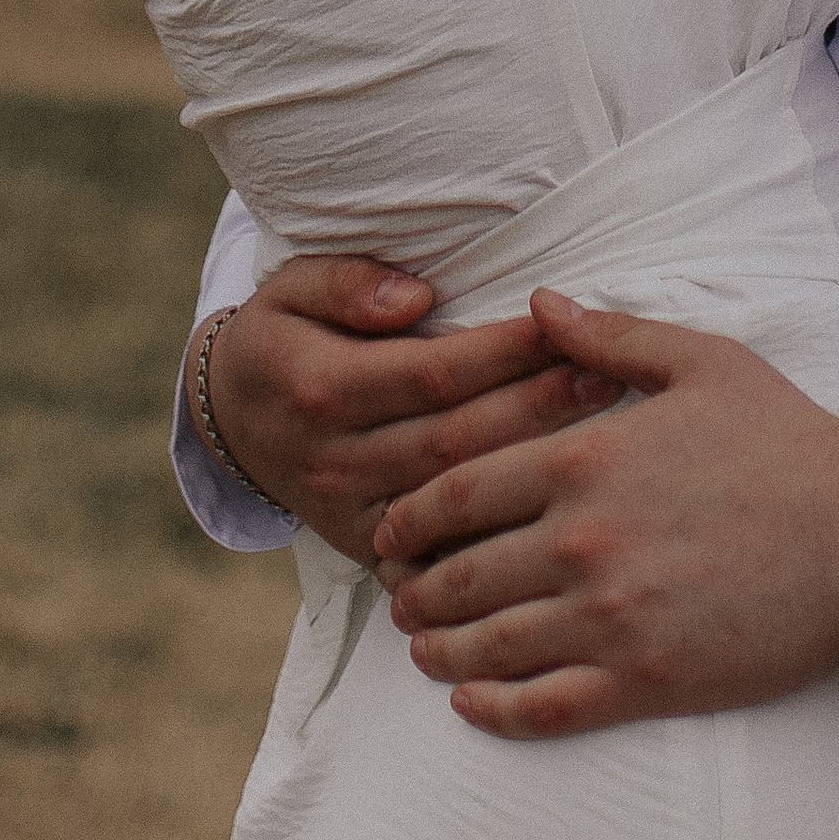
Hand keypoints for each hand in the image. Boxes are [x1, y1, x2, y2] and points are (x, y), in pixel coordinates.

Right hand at [199, 258, 622, 568]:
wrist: (229, 424)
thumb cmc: (281, 339)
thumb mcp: (291, 289)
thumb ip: (347, 284)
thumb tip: (416, 298)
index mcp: (322, 389)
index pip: (432, 372)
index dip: (501, 351)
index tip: (561, 324)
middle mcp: (337, 461)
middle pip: (456, 439)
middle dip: (537, 406)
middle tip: (609, 375)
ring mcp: (352, 515)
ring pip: (456, 498)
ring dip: (532, 464)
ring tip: (602, 429)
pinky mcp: (365, 551)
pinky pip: (438, 555)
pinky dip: (494, 541)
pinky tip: (551, 516)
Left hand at [373, 291, 838, 740]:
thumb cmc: (784, 434)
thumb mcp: (696, 359)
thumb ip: (605, 334)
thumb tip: (537, 302)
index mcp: (584, 458)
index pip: (459, 492)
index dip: (410, 517)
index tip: (391, 531)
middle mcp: (582, 540)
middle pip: (459, 574)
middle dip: (414, 588)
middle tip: (396, 596)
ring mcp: (611, 617)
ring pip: (488, 646)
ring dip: (438, 651)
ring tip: (421, 649)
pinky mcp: (646, 680)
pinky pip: (542, 707)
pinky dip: (491, 709)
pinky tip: (468, 701)